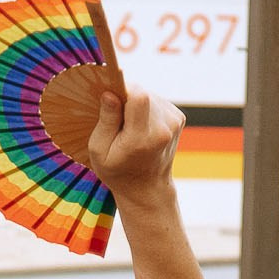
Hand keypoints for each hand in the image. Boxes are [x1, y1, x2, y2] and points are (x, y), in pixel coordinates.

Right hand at [88, 88, 185, 204]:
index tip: (111, 100)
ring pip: (149, 95)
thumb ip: (106, 121)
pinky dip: (146, 108)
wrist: (147, 189)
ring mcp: (175, 122)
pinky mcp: (178, 117)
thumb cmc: (117, 171)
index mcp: (142, 138)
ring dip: (136, 105)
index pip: (138, 95)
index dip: (122, 90)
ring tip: (130, 128)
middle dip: (126, 100)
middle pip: (142, 93)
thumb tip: (110, 93)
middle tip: (119, 124)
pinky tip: (141, 127)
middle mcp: (164, 128)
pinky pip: (157, 101)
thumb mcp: (99, 151)